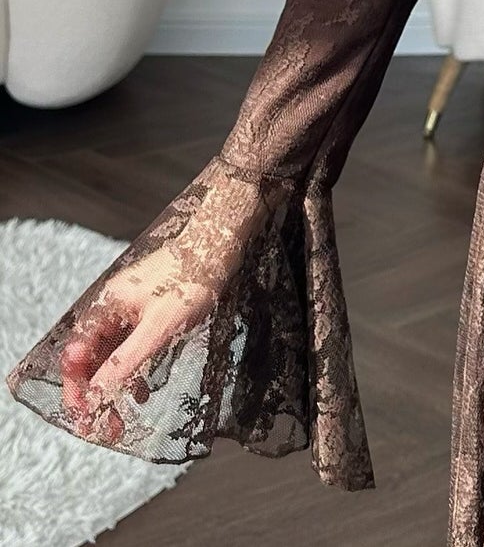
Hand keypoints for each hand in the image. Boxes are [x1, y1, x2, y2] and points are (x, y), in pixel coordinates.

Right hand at [58, 166, 268, 442]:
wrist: (222, 238)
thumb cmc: (195, 276)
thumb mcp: (160, 326)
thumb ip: (127, 360)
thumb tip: (98, 394)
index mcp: (107, 307)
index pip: (76, 357)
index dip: (78, 390)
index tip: (88, 418)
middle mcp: (114, 306)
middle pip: (93, 359)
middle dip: (98, 395)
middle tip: (107, 428)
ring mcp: (133, 307)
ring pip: (114, 355)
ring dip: (117, 386)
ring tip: (124, 419)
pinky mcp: (153, 308)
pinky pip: (134, 344)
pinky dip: (136, 368)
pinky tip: (145, 389)